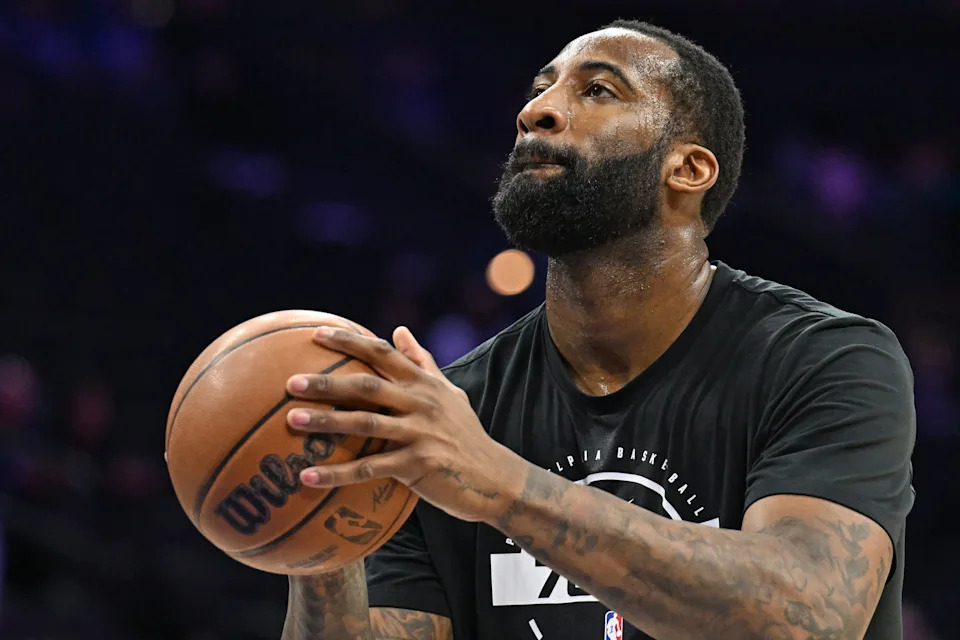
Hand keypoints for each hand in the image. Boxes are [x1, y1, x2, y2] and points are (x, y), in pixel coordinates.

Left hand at [285, 326, 525, 522]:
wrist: (496, 477)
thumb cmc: (465, 434)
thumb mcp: (449, 393)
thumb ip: (422, 362)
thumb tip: (400, 329)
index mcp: (423, 384)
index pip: (383, 354)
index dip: (350, 342)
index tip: (316, 334)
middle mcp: (420, 403)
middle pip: (367, 387)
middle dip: (328, 383)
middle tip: (291, 382)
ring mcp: (419, 433)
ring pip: (365, 424)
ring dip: (327, 422)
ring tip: (292, 421)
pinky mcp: (418, 465)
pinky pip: (370, 469)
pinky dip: (337, 473)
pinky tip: (308, 477)